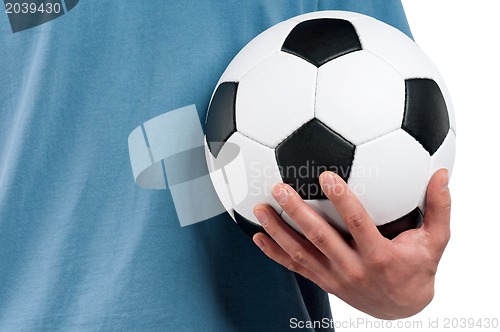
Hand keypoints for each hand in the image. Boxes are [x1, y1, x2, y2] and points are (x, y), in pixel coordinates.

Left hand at [252, 169, 450, 319]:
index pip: (358, 224)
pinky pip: (295, 268)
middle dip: (297, 212)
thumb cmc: (418, 268)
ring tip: (260, 209)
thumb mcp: (435, 241)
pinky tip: (258, 237)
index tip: (325, 176)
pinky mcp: (324, 282)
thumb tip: (442, 174)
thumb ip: (439, 208)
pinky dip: (275, 253)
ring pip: (301, 253)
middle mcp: (353, 268)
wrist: (401, 308)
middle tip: (279, 188)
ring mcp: (335, 278)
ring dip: (278, 230)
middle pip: (320, 237)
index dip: (341, 199)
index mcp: (380, 255)